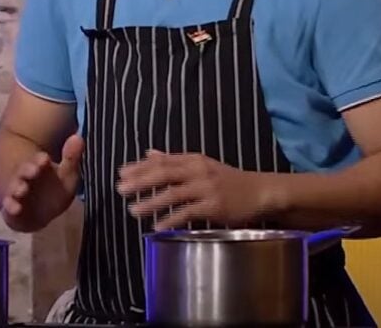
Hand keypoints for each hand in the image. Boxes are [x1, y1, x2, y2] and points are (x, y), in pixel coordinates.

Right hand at [2, 134, 83, 231]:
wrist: (43, 215)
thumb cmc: (55, 192)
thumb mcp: (68, 177)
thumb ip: (71, 158)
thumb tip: (78, 137)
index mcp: (40, 167)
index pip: (39, 160)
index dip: (41, 159)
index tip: (45, 160)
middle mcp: (25, 177)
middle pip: (24, 171)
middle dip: (28, 170)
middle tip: (34, 171)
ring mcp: (17, 192)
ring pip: (15, 187)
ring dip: (17, 188)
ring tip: (22, 190)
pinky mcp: (11, 208)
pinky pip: (9, 206)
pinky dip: (11, 206)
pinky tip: (16, 209)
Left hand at [117, 150, 271, 230]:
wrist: (260, 191)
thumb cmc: (228, 180)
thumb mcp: (201, 165)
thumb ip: (174, 160)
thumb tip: (148, 153)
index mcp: (193, 160)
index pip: (161, 161)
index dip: (139, 167)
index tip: (121, 173)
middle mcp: (198, 171)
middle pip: (164, 174)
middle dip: (140, 182)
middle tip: (120, 189)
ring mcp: (206, 188)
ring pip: (173, 194)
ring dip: (150, 202)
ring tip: (133, 210)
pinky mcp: (214, 206)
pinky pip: (187, 213)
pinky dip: (171, 219)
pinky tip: (157, 226)